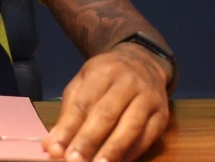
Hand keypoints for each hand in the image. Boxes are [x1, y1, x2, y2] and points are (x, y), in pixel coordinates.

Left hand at [43, 44, 171, 161]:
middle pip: (107, 114)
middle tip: (73, 161)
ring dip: (112, 150)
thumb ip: (68, 112)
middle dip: (88, 140)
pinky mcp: (162, 115)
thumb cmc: (106, 77)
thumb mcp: (83, 83)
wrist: (144, 62)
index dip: (68, 128)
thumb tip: (52, 145)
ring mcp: (149, 98)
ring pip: (130, 127)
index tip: (55, 149)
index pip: (83, 103)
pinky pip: (147, 137)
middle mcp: (128, 82)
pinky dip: (131, 153)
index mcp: (103, 71)